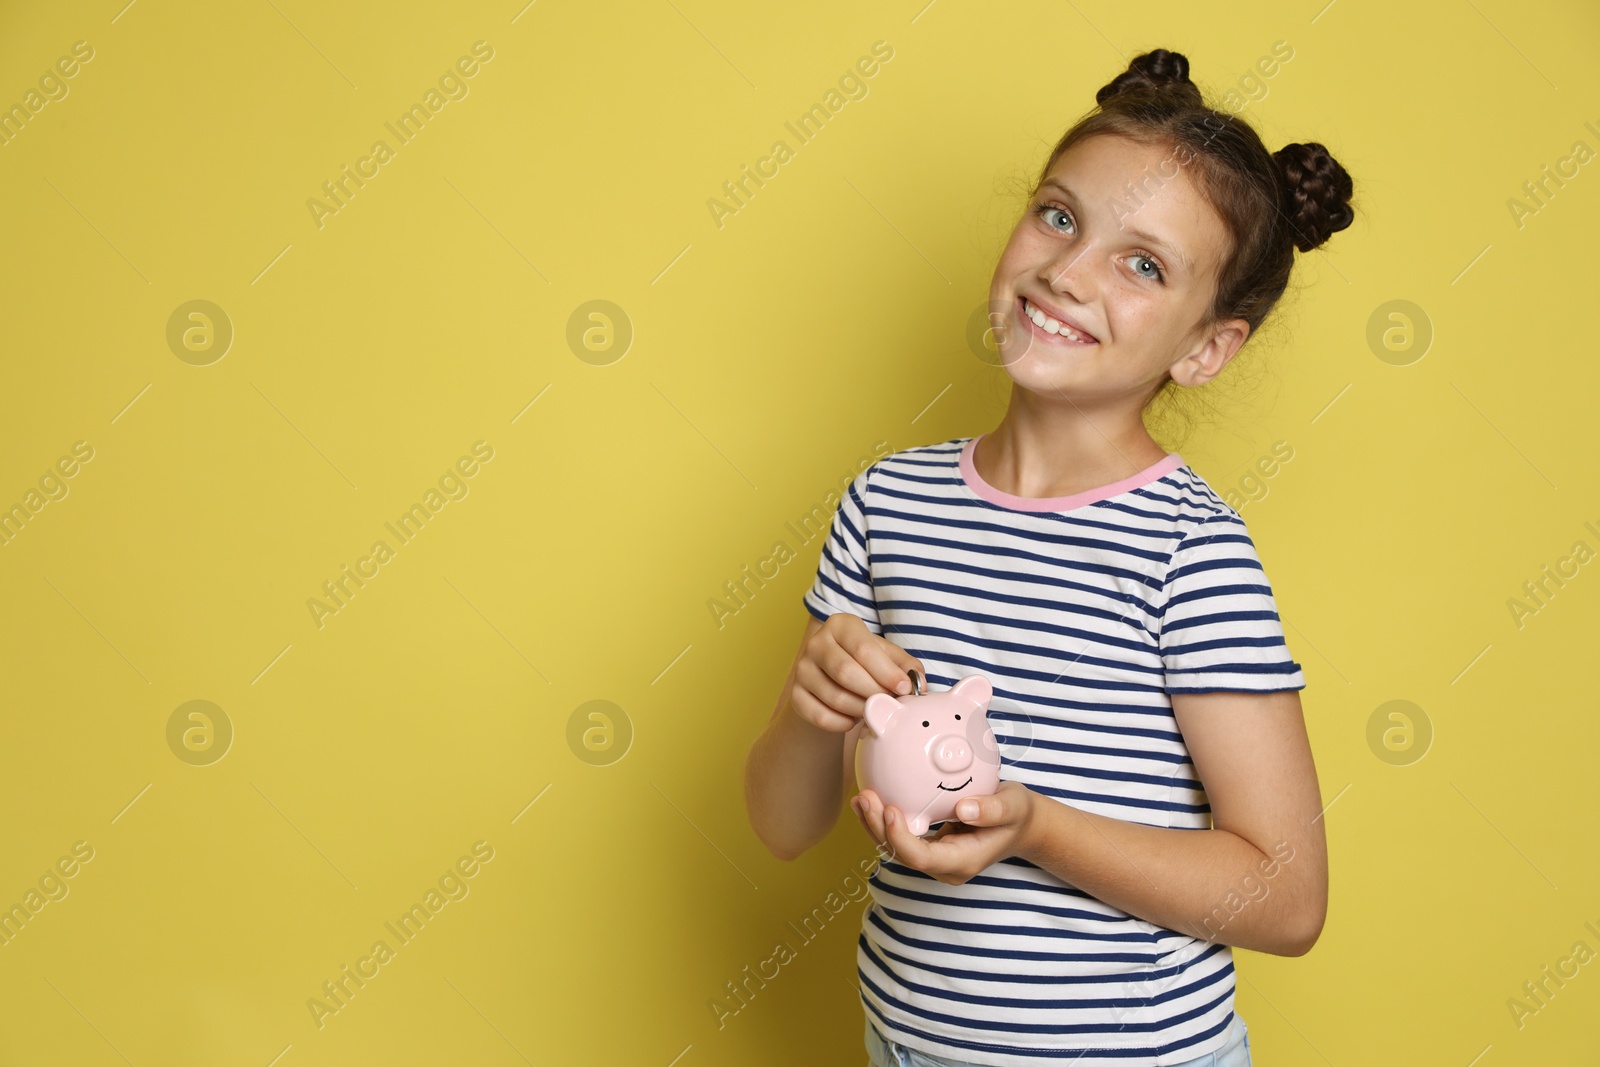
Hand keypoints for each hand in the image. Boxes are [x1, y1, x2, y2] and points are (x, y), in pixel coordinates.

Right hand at [789, 613, 924, 733]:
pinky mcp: (795, 695)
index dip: (886, 672)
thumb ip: (905, 665)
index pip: (863, 649)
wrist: (832, 677)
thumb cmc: (865, 663)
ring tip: (875, 711)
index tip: (904, 688)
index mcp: (840, 625)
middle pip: (846, 672)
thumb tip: (917, 682)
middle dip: (874, 693)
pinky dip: (842, 724)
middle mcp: (816, 643)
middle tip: (890, 703)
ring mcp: (802, 669)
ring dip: (862, 710)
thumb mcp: (886, 655)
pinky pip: (820, 716)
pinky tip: (854, 720)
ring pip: (835, 697)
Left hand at [851, 781, 1037, 885]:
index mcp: (963, 861)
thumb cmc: (1017, 815)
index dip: (901, 838)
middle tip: (865, 797)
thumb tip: (964, 809)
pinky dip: (882, 821)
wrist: (1020, 825)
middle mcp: (944, 866)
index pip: (923, 859)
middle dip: (878, 829)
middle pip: (902, 855)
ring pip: (895, 848)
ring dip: (874, 825)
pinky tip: (869, 800)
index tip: (890, 809)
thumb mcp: (1014, 807)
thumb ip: (993, 810)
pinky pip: (899, 838)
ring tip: (859, 798)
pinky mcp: (928, 846)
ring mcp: (935, 859)